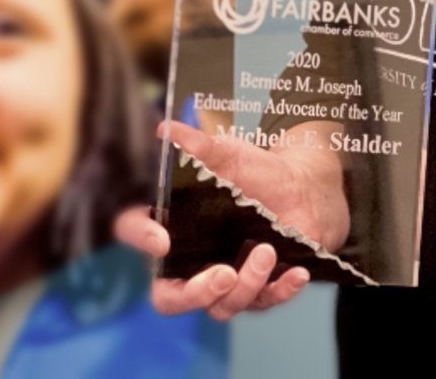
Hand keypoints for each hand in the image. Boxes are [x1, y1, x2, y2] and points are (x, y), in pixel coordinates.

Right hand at [114, 119, 349, 319]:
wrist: (301, 186)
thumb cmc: (254, 170)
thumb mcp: (227, 154)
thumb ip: (196, 145)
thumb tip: (166, 129)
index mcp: (171, 223)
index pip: (135, 231)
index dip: (140, 238)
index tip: (161, 239)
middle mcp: (189, 259)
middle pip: (170, 298)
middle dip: (194, 294)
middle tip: (223, 275)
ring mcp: (222, 280)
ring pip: (221, 306)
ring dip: (246, 284)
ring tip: (266, 250)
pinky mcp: (257, 290)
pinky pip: (263, 303)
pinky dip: (280, 291)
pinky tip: (295, 274)